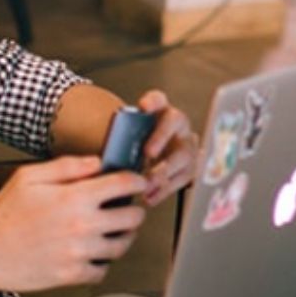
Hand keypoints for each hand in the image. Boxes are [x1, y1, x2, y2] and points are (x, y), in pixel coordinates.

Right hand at [0, 156, 147, 288]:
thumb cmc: (3, 215)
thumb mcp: (29, 177)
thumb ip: (67, 167)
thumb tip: (95, 163)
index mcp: (74, 198)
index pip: (123, 185)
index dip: (137, 181)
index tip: (138, 183)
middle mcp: (82, 225)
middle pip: (132, 217)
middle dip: (134, 210)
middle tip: (129, 209)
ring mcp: (79, 252)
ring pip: (122, 246)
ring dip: (124, 237)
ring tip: (116, 232)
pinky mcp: (71, 275)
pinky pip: (102, 271)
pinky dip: (103, 264)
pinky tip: (94, 255)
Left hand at [134, 89, 197, 205]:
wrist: (158, 157)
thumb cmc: (139, 146)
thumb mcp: (132, 138)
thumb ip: (123, 140)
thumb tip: (104, 157)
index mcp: (161, 111)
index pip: (158, 99)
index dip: (153, 101)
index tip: (144, 106)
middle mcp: (178, 124)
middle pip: (175, 123)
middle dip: (161, 138)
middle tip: (148, 153)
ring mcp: (187, 144)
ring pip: (183, 154)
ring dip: (164, 170)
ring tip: (147, 184)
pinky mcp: (190, 166)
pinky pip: (183, 178)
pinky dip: (165, 190)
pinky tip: (151, 197)